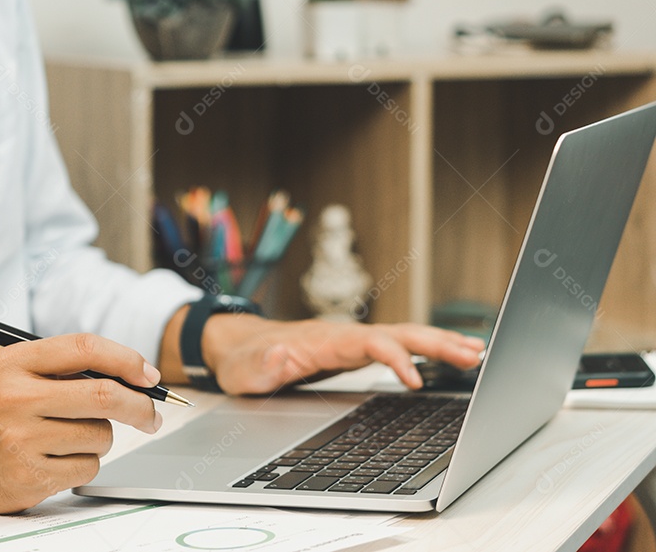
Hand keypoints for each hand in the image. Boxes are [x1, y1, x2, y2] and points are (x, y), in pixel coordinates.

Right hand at [0, 334, 162, 513]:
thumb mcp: (13, 373)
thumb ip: (64, 367)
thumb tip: (135, 376)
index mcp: (13, 362)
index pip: (85, 348)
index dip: (126, 359)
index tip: (148, 375)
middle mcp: (15, 398)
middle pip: (103, 395)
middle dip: (139, 405)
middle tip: (151, 414)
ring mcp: (21, 440)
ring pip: (100, 435)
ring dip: (100, 437)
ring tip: (67, 436)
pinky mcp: (29, 477)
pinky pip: (87, 467)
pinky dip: (83, 463)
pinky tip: (53, 459)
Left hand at [196, 315, 483, 395]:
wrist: (237, 346)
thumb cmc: (242, 360)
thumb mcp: (245, 370)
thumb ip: (264, 364)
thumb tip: (282, 355)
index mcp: (323, 340)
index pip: (368, 343)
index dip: (394, 358)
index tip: (415, 381)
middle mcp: (343, 335)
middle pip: (397, 333)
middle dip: (435, 343)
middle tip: (474, 354)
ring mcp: (350, 341)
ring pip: (402, 336)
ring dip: (439, 343)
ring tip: (477, 352)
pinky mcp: (354, 350)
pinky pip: (396, 346)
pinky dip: (425, 350)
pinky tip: (448, 358)